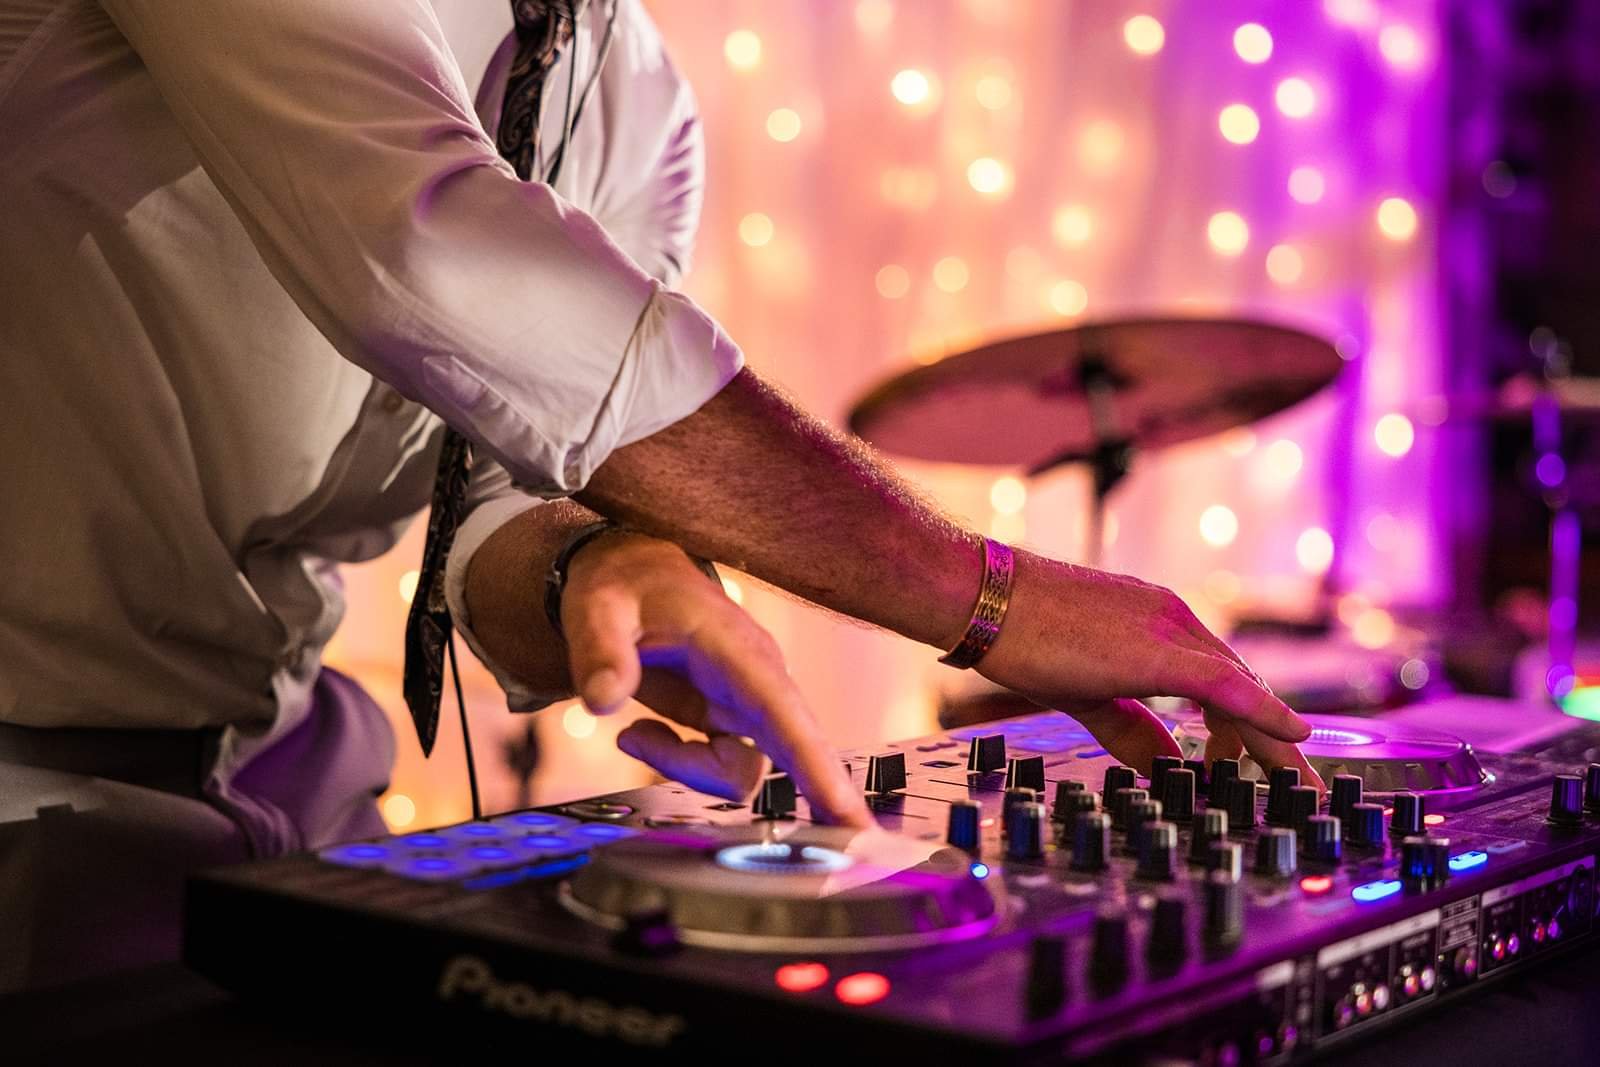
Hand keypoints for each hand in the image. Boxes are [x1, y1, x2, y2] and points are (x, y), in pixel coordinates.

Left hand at [559, 530, 871, 826]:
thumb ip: (600, 653)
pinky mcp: (729, 719)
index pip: (784, 712)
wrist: (628, 574)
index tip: (850, 817)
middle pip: (786, 751)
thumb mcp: (598, 609)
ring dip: (685, 767)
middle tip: (847, 848)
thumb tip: (603, 701)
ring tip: (631, 734)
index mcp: (737, 649)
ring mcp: (747, 702)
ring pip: (741, 768)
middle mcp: (757, 680)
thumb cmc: (623, 586)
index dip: (816, 767)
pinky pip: (719, 764)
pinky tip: (638, 732)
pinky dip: (677, 761)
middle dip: (812, 793)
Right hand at [976, 551, 1322, 789]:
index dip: (1250, 724)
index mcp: (1157, 625)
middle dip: (1273, 739)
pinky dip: (1264, 712)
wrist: (983, 598)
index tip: (1267, 761)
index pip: (1221, 680)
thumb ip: (1131, 727)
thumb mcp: (1086, 692)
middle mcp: (1172, 618)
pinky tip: (1292, 738)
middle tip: (1301, 784)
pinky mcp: (1156, 647)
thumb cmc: (1020, 636)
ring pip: (1242, 687)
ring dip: (1273, 738)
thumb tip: (1162, 764)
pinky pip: (1226, 684)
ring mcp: (1167, 626)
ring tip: (1298, 782)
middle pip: (1242, 685)